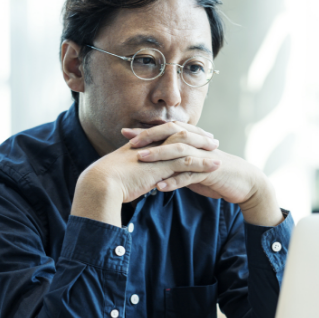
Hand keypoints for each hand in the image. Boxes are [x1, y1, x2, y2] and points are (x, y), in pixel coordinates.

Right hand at [71, 122, 220, 226]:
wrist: (100, 185)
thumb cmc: (109, 183)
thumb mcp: (127, 173)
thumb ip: (139, 172)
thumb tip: (147, 178)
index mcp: (143, 143)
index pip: (166, 132)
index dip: (181, 132)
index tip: (194, 135)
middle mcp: (151, 144)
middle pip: (179, 132)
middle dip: (197, 134)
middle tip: (211, 138)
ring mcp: (157, 154)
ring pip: (187, 144)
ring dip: (204, 146)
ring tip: (218, 149)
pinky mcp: (161, 166)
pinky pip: (187, 162)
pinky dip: (203, 163)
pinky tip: (216, 166)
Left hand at [125, 124, 283, 226]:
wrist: (243, 183)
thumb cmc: (215, 173)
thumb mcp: (194, 165)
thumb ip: (176, 162)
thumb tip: (154, 162)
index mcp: (193, 141)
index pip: (167, 130)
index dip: (147, 131)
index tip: (125, 133)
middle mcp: (198, 145)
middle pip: (172, 134)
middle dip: (151, 137)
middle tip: (130, 143)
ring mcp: (205, 158)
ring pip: (180, 152)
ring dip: (159, 156)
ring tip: (141, 160)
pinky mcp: (211, 172)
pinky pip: (191, 176)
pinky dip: (175, 181)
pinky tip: (160, 187)